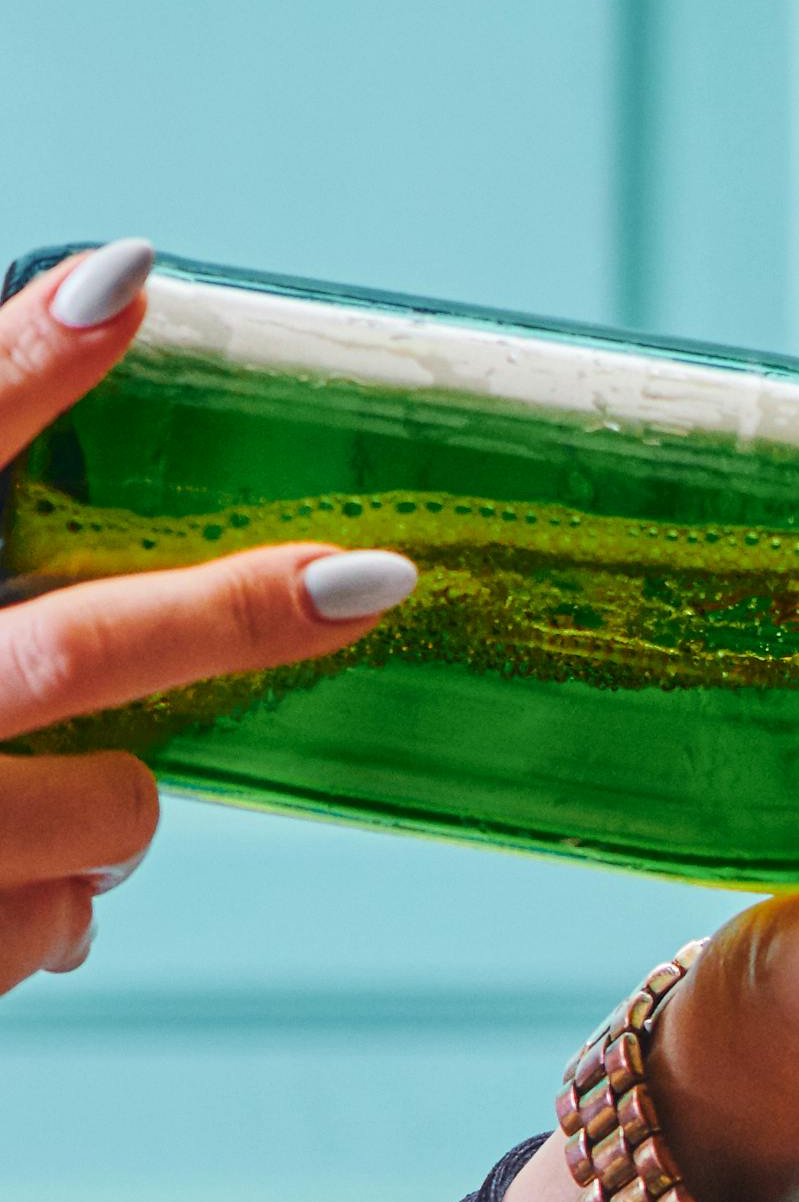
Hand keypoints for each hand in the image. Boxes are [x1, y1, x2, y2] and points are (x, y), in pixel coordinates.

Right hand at [0, 240, 415, 994]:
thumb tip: (88, 393)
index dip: (28, 359)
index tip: (130, 279)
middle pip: (77, 651)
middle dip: (232, 616)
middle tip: (362, 582)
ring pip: (109, 810)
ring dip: (109, 805)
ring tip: (30, 796)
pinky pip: (59, 922)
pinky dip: (48, 903)